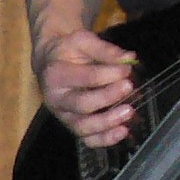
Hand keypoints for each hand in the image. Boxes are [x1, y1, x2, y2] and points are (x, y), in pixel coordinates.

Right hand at [35, 28, 136, 146]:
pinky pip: (87, 139)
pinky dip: (105, 139)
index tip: (128, 68)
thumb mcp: (83, 40)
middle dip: (108, 97)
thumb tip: (129, 58)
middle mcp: (56, 99)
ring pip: (83, 127)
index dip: (109, 74)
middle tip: (129, 87)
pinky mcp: (73, 125)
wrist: (50, 61)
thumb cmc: (68, 50)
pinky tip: (122, 131)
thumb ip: (105, 50)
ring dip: (108, 123)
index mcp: (56, 74)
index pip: (85, 77)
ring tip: (129, 112)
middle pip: (82, 105)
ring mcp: (63, 115)